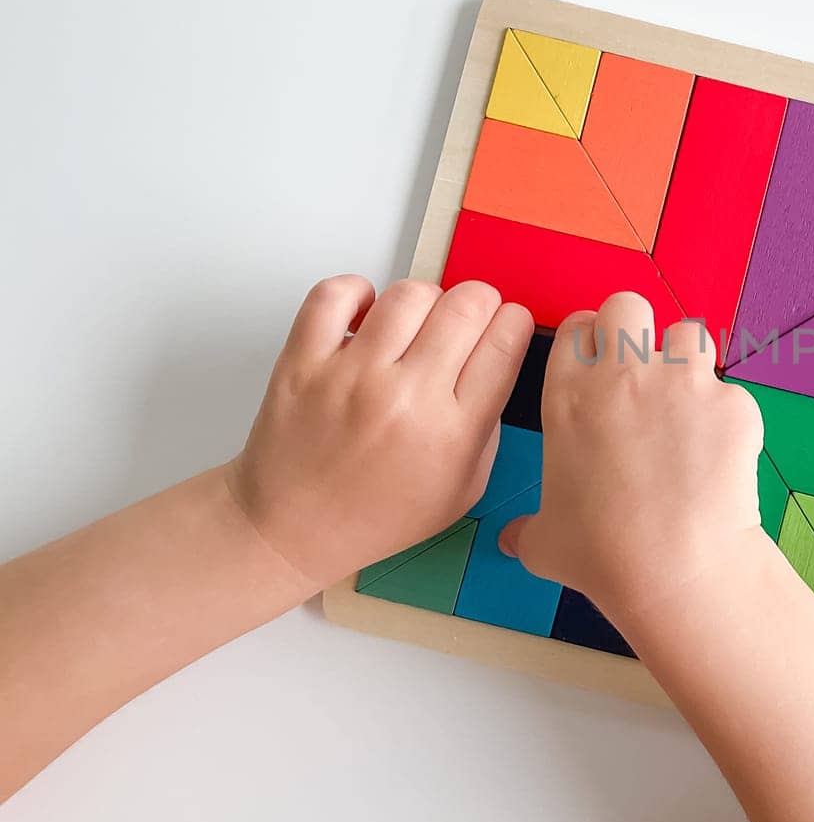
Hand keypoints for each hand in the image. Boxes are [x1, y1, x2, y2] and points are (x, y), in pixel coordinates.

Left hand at [225, 275, 533, 589]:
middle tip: (465, 321)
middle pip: (466, 306)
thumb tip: (496, 357)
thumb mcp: (464, 489)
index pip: (505, 343)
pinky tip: (367, 315)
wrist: (293, 530)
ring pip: (410, 293)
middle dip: (479, 302)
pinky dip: (358, 291)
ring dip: (425, 299)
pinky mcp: (303, 362)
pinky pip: (335, 294)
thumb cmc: (379, 515)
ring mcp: (352, 377)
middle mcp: (407, 398)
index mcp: (454, 433)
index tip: (505, 328)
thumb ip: (488, 424)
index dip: (514, 323)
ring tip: (415, 325)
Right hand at [500, 291, 764, 624]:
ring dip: (688, 362)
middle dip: (636, 328)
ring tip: (688, 408)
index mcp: (569, 394)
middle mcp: (623, 374)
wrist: (674, 567)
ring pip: (690, 334)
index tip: (598, 365)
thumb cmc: (600, 555)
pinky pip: (732, 394)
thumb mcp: (544, 542)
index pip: (577, 328)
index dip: (590, 341)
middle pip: (628, 305)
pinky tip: (720, 458)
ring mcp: (683, 382)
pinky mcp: (733, 402)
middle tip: (644, 371)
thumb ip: (527, 530)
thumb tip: (512, 540)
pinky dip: (727, 419)